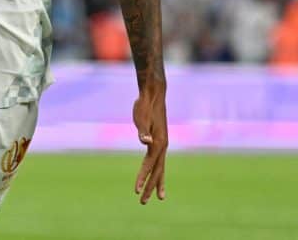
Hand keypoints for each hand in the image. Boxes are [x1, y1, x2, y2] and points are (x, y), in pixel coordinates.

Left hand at [132, 85, 167, 203]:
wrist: (153, 94)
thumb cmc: (144, 106)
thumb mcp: (141, 117)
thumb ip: (143, 130)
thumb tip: (145, 141)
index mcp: (158, 143)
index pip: (149, 166)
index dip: (142, 178)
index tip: (135, 190)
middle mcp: (162, 146)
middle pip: (157, 172)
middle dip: (150, 188)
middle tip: (142, 202)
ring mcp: (162, 144)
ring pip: (161, 169)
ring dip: (157, 183)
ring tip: (158, 198)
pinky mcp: (159, 141)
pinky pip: (158, 161)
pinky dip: (157, 171)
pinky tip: (155, 176)